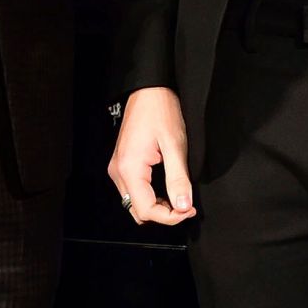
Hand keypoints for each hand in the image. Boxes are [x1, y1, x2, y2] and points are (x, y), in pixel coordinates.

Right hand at [105, 86, 196, 224]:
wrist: (149, 90)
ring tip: (180, 197)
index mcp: (129, 169)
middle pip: (138, 211)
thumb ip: (178, 178)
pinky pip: (134, 191)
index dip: (170, 217)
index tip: (189, 210)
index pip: (146, 210)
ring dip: (157, 206)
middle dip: (164, 214)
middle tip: (187, 206)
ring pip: (135, 203)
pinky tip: (167, 189)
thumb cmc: (161, 111)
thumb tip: (183, 206)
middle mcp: (118, 172)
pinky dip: (151, 196)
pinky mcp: (123, 164)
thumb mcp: (175, 145)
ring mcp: (118, 168)